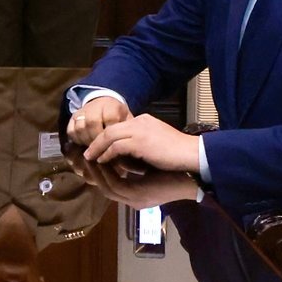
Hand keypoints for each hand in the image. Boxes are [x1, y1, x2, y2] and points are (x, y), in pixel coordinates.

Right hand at [66, 94, 131, 143]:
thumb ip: (126, 131)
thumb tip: (126, 147)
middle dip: (97, 139)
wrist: (104, 105)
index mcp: (111, 105)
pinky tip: (85, 144)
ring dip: (87, 141)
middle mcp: (94, 106)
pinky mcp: (72, 118)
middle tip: (102, 150)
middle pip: (92, 123)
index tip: (114, 144)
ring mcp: (81, 111)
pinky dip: (77, 140)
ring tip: (94, 149)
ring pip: (80, 128)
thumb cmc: (118, 116)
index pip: (109, 119)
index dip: (111, 133)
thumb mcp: (127, 119)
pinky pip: (71, 131)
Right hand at [68, 149, 198, 208]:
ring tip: (87, 156)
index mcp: (134, 193)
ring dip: (95, 172)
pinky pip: (115, 185)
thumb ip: (131, 160)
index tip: (88, 155)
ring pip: (106, 187)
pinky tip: (100, 160)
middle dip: (91, 171)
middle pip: (103, 187)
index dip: (96, 171)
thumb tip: (115, 149)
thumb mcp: (147, 162)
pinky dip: (105, 174)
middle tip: (82, 155)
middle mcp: (132, 199)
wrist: (194, 173)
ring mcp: (134, 200)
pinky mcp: (138, 196)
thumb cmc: (173, 165)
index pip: (109, 183)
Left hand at [79, 111, 202, 173]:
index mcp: (144, 120)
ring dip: (97, 148)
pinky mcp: (140, 141)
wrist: (195, 155)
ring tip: (89, 158)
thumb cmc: (179, 154)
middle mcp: (140, 121)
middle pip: (110, 128)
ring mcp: (140, 129)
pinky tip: (101, 161)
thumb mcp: (157, 144)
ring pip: (109, 135)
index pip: (118, 126)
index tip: (97, 148)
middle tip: (86, 152)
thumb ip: (142, 144)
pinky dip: (106, 154)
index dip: (106, 138)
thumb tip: (128, 154)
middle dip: (96, 141)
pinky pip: (115, 146)